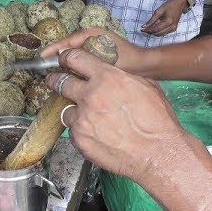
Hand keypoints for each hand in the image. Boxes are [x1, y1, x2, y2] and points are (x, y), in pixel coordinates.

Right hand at [41, 27, 148, 77]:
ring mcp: (94, 45)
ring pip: (73, 54)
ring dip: (63, 63)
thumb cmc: (127, 62)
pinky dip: (73, 67)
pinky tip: (67, 77)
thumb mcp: (102, 60)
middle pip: (67, 47)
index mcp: (91, 34)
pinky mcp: (97, 55)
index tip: (40, 58)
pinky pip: (80, 59)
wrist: (146, 66)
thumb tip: (61, 58)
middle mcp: (91, 37)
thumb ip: (82, 58)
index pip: (66, 41)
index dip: (52, 50)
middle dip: (55, 57)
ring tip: (51, 73)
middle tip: (43, 68)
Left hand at [45, 48, 187, 181]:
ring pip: (66, 109)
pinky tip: (95, 134)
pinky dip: (80, 131)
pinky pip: (73, 131)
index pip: (74, 58)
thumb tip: (110, 74)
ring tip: (86, 117)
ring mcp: (82, 119)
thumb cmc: (156, 121)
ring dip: (73, 111)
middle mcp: (89, 96)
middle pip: (60, 82)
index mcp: (106, 78)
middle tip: (54, 81)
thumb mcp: (145, 86)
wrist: (156, 152)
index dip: (66, 58)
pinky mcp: (79, 139)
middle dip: (55, 80)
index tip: (62, 60)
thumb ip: (121, 77)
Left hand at [141, 0, 187, 35]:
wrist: (180, 3)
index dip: (147, 30)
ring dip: (154, 32)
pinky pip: (164, 33)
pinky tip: (155, 27)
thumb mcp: (159, 10)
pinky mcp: (173, 29)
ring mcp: (173, 29)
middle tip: (144, 29)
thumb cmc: (169, 5)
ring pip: (160, 35)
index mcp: (168, 22)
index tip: (141, 29)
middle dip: (150, 32)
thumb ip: (152, 20)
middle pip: (157, 34)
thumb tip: (144, 26)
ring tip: (148, 28)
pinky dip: (158, 32)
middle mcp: (171, 27)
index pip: (155, 29)